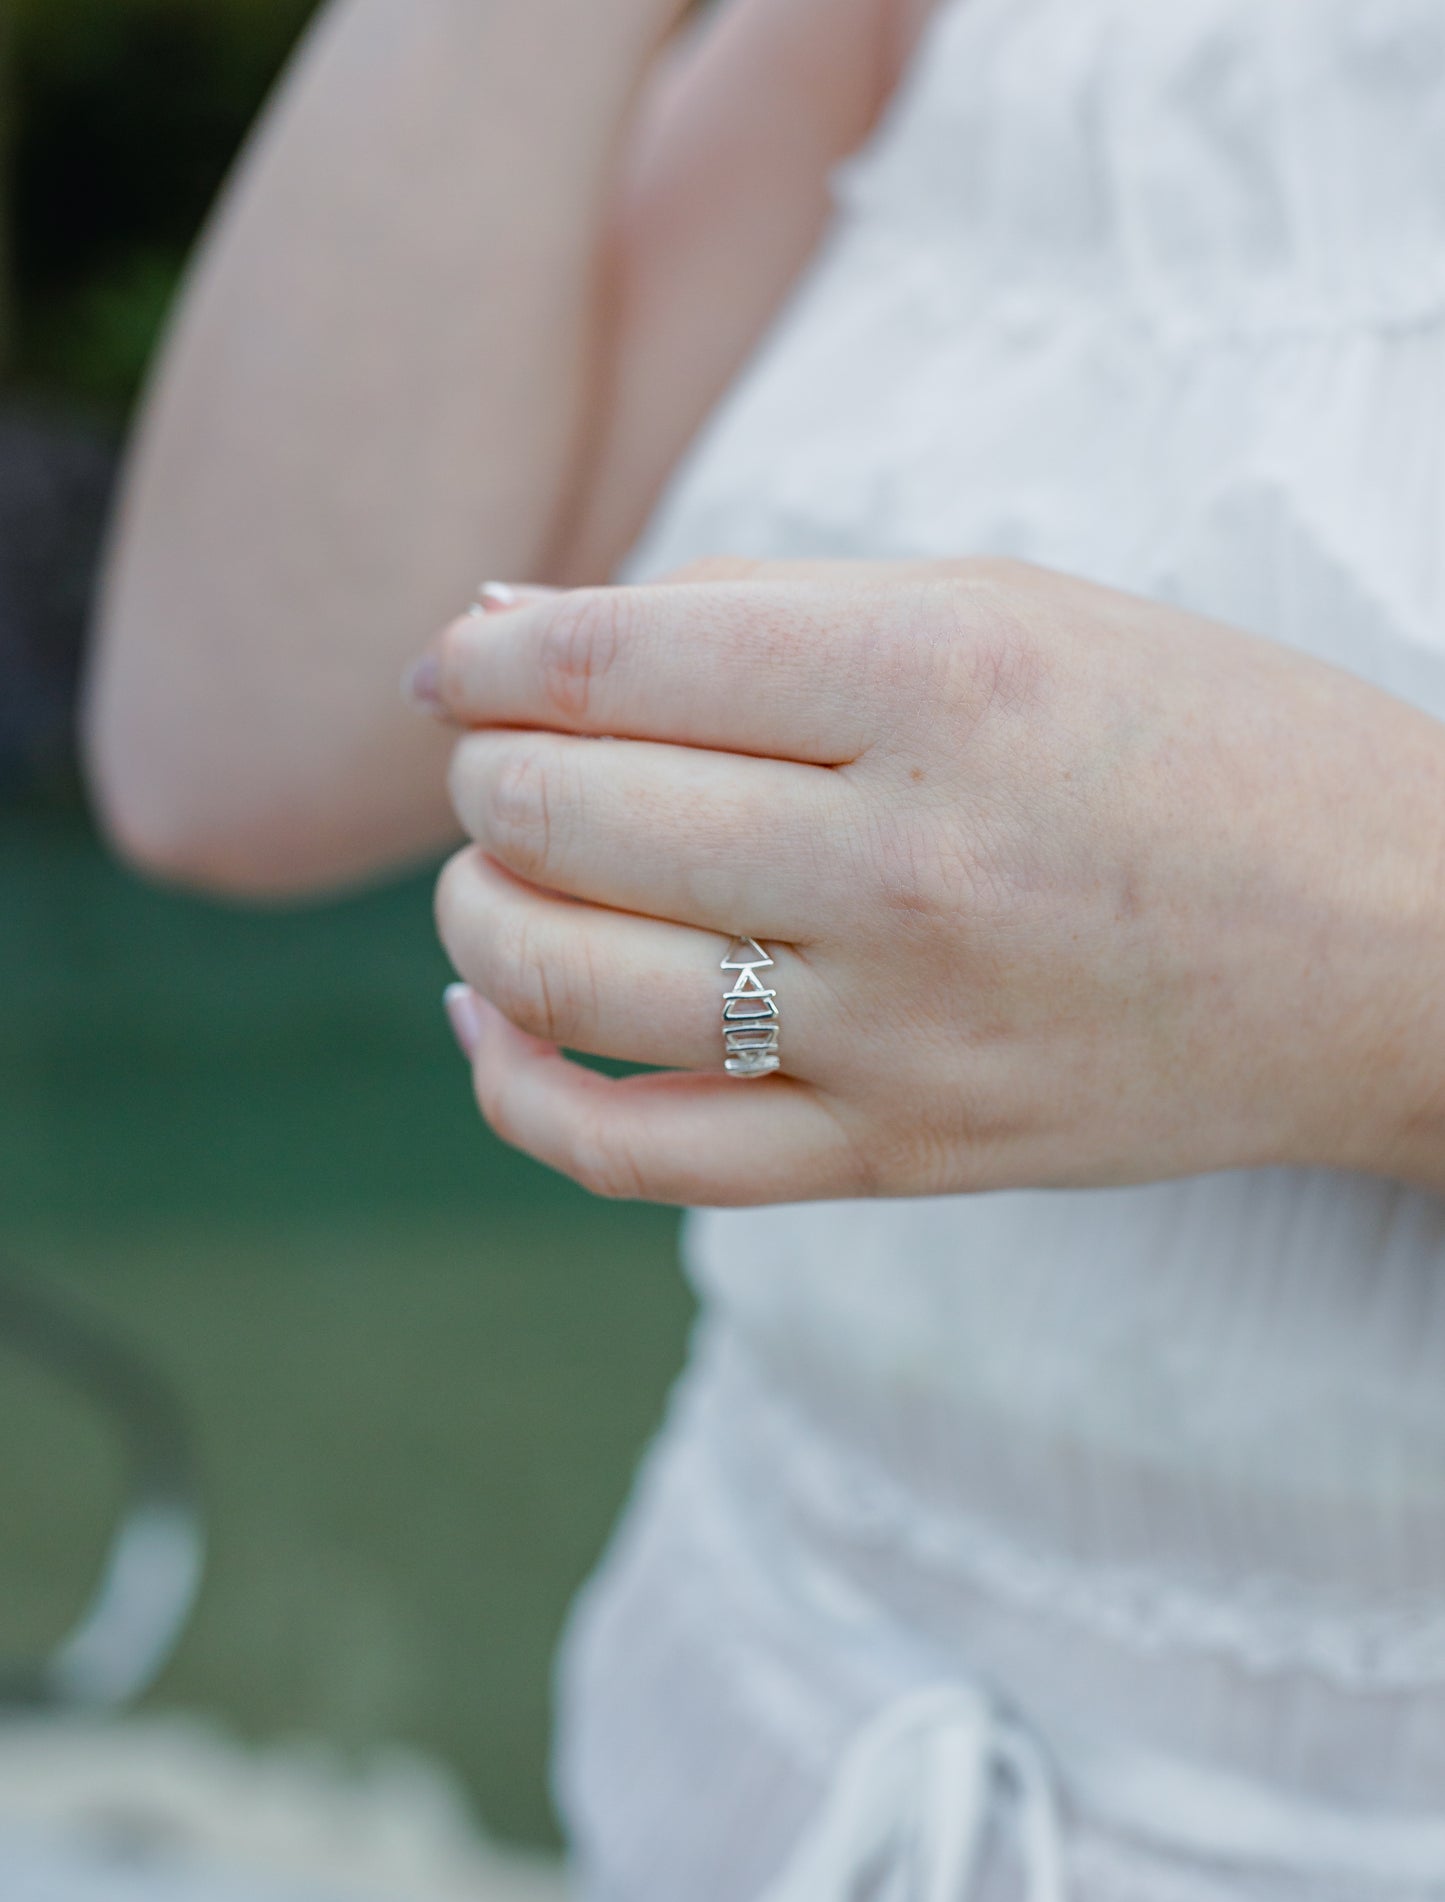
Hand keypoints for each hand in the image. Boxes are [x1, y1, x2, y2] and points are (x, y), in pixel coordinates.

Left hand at [427, 560, 1444, 1205]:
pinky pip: (636, 1154)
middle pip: (559, 816)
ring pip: (566, 982)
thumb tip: (502, 629)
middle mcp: (907, 862)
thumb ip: (752, 606)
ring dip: (477, 911)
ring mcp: (900, 1031)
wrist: (1398, 951)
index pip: (607, 661)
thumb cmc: (1205, 745)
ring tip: (497, 872)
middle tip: (502, 759)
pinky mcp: (899, 1155)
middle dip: (485, 775)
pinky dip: (518, 1089)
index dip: (484, 660)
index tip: (459, 666)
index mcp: (941, 680)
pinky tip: (493, 1017)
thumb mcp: (1011, 607)